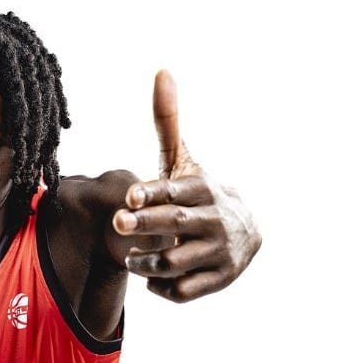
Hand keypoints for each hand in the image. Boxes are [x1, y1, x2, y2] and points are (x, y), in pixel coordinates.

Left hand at [112, 70, 261, 301]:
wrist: (243, 231)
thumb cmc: (196, 191)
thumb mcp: (183, 159)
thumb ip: (168, 122)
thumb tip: (162, 72)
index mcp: (203, 188)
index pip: (177, 190)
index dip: (154, 192)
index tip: (130, 193)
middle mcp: (215, 220)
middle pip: (177, 224)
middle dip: (147, 224)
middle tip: (118, 223)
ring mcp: (219, 253)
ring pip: (177, 261)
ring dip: (149, 261)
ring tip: (129, 257)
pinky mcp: (218, 280)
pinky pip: (184, 290)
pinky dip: (163, 287)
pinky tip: (151, 277)